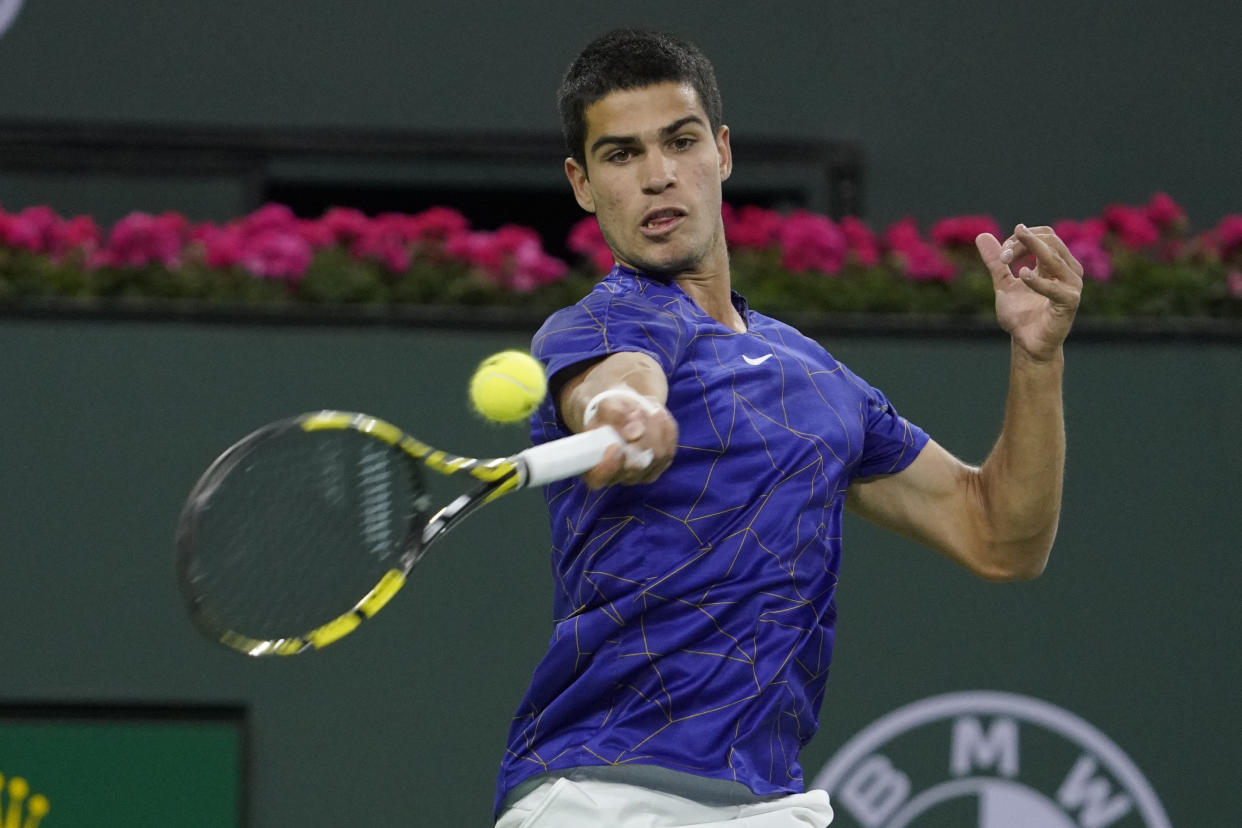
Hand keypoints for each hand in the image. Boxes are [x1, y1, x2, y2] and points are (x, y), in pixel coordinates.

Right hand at [581, 388, 677, 488]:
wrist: (624, 413)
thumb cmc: (610, 413)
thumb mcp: (607, 407)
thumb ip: (616, 417)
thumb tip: (635, 433)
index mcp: (595, 467)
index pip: (599, 478)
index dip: (608, 466)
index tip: (615, 446)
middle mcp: (619, 477)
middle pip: (638, 466)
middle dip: (643, 435)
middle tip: (638, 412)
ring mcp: (642, 474)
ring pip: (658, 456)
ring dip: (656, 428)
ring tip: (646, 410)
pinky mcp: (660, 465)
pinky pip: (670, 448)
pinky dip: (666, 429)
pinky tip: (657, 416)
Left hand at [976, 225, 1082, 360]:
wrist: (1027, 344)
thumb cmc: (1020, 315)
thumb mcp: (1003, 283)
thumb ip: (995, 262)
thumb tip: (981, 236)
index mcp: (1055, 264)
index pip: (1044, 235)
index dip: (1021, 238)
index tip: (1001, 255)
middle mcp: (1068, 270)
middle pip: (1050, 239)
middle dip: (1023, 242)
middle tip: (1003, 256)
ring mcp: (1071, 285)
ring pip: (1055, 256)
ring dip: (1029, 251)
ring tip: (1006, 258)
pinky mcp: (1070, 302)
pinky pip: (1056, 287)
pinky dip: (1037, 280)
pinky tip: (1021, 274)